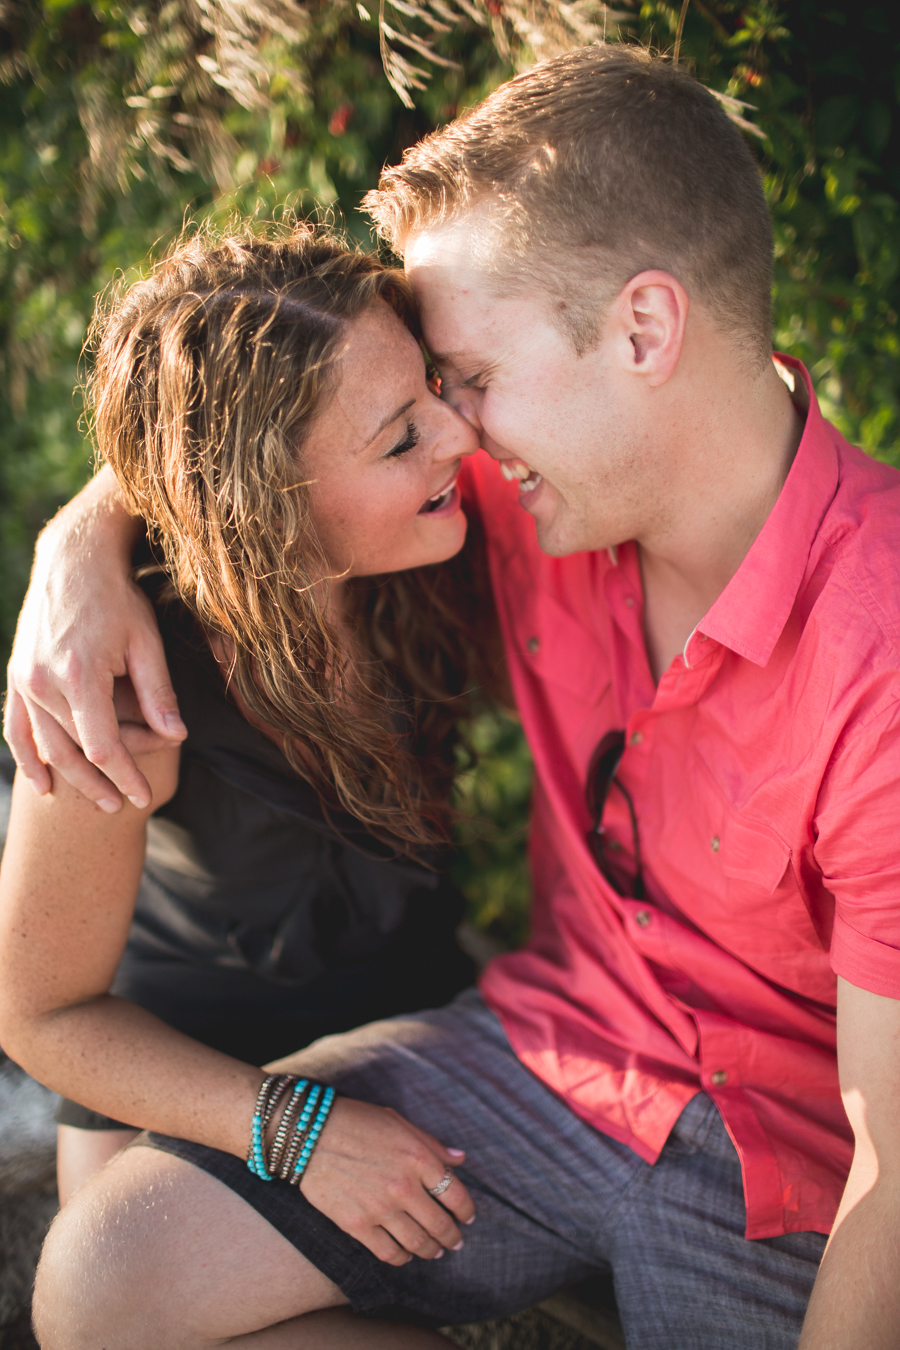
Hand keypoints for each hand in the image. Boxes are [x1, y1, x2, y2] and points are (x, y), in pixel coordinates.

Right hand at [4, 469, 185, 810]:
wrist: (74, 559)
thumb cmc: (119, 598)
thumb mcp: (148, 642)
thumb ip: (158, 693)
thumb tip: (178, 736)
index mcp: (81, 675)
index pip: (104, 746)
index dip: (125, 776)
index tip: (144, 796)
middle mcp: (45, 682)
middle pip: (74, 752)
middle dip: (101, 782)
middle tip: (125, 806)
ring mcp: (25, 680)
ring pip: (46, 745)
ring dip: (69, 778)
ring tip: (96, 801)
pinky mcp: (16, 675)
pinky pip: (16, 728)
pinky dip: (28, 758)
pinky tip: (43, 784)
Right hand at [300, 1097, 474, 1265]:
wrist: (308, 1134)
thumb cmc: (356, 1121)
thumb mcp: (399, 1123)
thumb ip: (431, 1144)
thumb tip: (460, 1158)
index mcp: (418, 1158)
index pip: (456, 1195)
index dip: (467, 1211)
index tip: (468, 1218)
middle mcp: (404, 1187)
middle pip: (440, 1225)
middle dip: (452, 1237)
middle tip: (455, 1241)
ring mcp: (381, 1209)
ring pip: (418, 1243)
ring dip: (431, 1251)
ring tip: (435, 1252)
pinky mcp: (357, 1225)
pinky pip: (388, 1253)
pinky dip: (402, 1258)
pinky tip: (405, 1255)